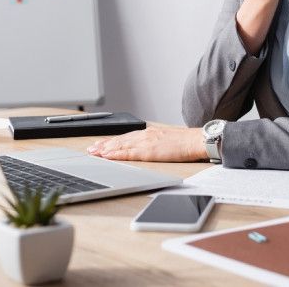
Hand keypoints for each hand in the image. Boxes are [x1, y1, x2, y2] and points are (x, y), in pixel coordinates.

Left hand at [87, 127, 206, 161]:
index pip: (127, 137)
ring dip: (106, 149)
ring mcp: (146, 141)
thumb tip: (152, 148)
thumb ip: (157, 142)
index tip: (102, 144)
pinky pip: (129, 152)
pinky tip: (107, 156)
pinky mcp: (149, 150)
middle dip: (105, 144)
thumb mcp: (168, 139)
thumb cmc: (187, 142)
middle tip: (91, 149)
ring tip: (94, 152)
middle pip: (120, 140)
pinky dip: (116, 153)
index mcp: (150, 133)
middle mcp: (145, 135)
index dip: (113, 141)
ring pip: (121, 145)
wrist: (197, 140)